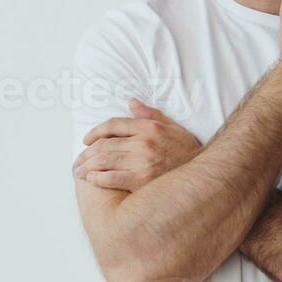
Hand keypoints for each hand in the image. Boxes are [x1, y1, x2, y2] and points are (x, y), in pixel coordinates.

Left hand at [73, 98, 202, 191]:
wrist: (203, 175)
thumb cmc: (187, 152)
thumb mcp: (172, 127)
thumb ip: (150, 114)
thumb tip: (131, 101)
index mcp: (149, 128)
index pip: (113, 125)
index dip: (95, 132)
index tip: (86, 140)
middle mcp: (143, 143)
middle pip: (104, 144)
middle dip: (86, 153)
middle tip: (77, 161)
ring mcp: (141, 162)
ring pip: (104, 160)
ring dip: (87, 166)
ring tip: (79, 171)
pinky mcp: (140, 180)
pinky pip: (111, 178)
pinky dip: (98, 178)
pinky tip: (91, 180)